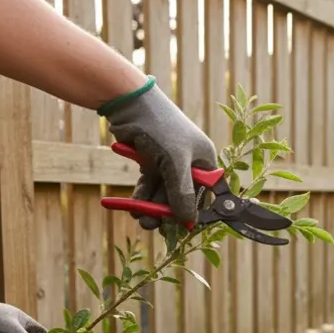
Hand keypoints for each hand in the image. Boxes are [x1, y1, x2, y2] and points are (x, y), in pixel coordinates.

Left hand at [101, 76, 216, 229]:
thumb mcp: (174, 163)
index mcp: (204, 161)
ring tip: (138, 216)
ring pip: (162, 193)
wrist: (129, 104)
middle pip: (180, 196)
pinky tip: (132, 205)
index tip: (176, 228)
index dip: (191, 212)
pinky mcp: (151, 161)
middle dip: (165, 211)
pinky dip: (141, 195)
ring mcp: (169, 162)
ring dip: (150, 206)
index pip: (203, 195)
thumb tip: (188, 220)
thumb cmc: (159, 128)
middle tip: (150, 224)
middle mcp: (189, 163)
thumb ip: (182, 193)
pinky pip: (149, 185)